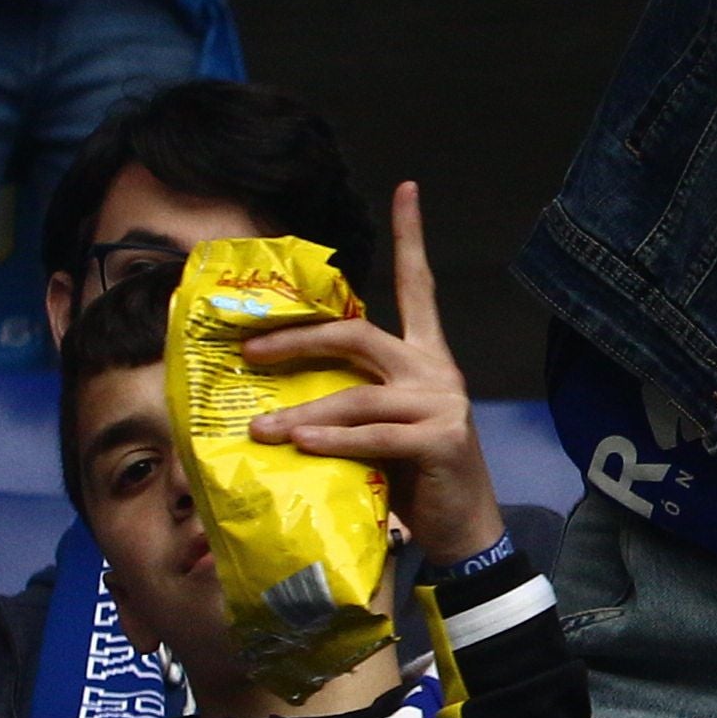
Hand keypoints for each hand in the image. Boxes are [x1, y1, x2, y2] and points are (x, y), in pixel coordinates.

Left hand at [242, 180, 505, 565]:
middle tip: (250, 351)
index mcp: (426, 358)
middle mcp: (436, 370)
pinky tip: (302, 446)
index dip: (412, 236)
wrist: (466, 529)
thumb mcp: (383, 427)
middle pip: (359, 334)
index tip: (407, 188)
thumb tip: (282, 398)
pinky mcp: (440, 440)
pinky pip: (373, 437)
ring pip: (357, 395)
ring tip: (261, 430)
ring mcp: (441, 403)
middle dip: (298, 338)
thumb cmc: (417, 475)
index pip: (419, 287)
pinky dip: (333, 441)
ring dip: (303, 411)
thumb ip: (353, 400)